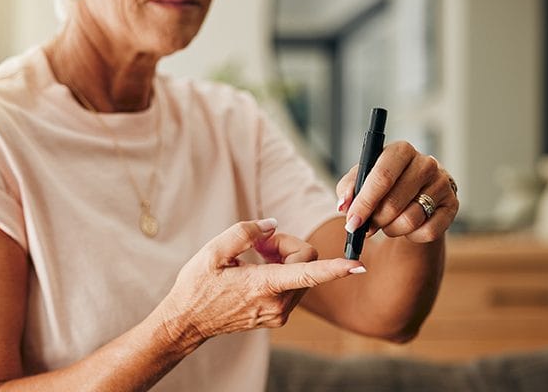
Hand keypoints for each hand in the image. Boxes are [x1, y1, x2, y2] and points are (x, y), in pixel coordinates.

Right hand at [156, 219, 362, 342]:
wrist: (188, 321)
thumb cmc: (198, 285)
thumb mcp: (213, 252)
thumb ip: (245, 233)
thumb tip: (272, 225)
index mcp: (263, 286)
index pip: (309, 274)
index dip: (335, 268)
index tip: (358, 265)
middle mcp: (277, 304)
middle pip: (306, 262)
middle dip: (287, 245)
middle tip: (259, 244)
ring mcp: (278, 313)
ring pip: (302, 273)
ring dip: (284, 258)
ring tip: (255, 258)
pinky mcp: (277, 317)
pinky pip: (293, 285)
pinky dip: (282, 271)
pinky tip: (257, 270)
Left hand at [336, 141, 458, 242]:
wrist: (415, 193)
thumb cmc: (384, 184)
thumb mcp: (361, 180)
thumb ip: (348, 189)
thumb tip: (344, 206)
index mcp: (401, 150)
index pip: (382, 177)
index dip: (364, 203)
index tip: (351, 222)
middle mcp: (426, 163)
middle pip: (394, 202)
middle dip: (375, 220)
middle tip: (366, 227)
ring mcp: (442, 184)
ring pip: (410, 220)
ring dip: (392, 229)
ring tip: (387, 224)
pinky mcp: (452, 205)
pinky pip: (428, 231)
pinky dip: (412, 236)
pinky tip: (407, 227)